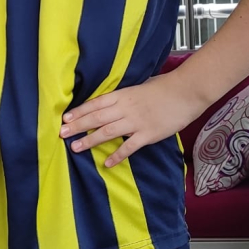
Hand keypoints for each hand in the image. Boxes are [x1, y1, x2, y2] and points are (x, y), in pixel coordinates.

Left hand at [59, 76, 193, 167]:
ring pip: (108, 132)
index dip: (80, 111)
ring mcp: (137, 122)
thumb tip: (114, 99)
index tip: (66, 118)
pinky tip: (106, 163)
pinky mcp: (148, 134)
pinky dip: (117, 156)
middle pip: (97, 118)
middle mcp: (126, 108)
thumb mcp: (141, 85)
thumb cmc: (165, 86)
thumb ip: (126, 95)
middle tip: (61, 133)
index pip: (96, 103)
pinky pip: (129, 147)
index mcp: (124, 95)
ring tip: (76, 148)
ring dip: (90, 140)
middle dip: (78, 126)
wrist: (186, 92)